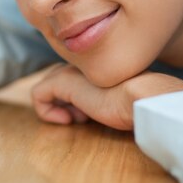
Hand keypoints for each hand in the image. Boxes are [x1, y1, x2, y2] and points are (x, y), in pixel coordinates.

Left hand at [31, 64, 182, 129]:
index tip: (92, 114)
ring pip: (48, 86)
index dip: (78, 101)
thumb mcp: (124, 97)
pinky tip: (67, 120)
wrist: (145, 98)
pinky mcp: (62, 82)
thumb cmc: (142, 102)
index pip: (74, 77)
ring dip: (59, 106)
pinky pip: (38, 95)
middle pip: (58, 79)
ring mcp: (71, 70)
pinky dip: (46, 111)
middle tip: (85, 117)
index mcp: (96, 63)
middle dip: (66, 102)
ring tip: (80, 118)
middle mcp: (81, 63)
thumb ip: (110, 96)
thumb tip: (105, 107)